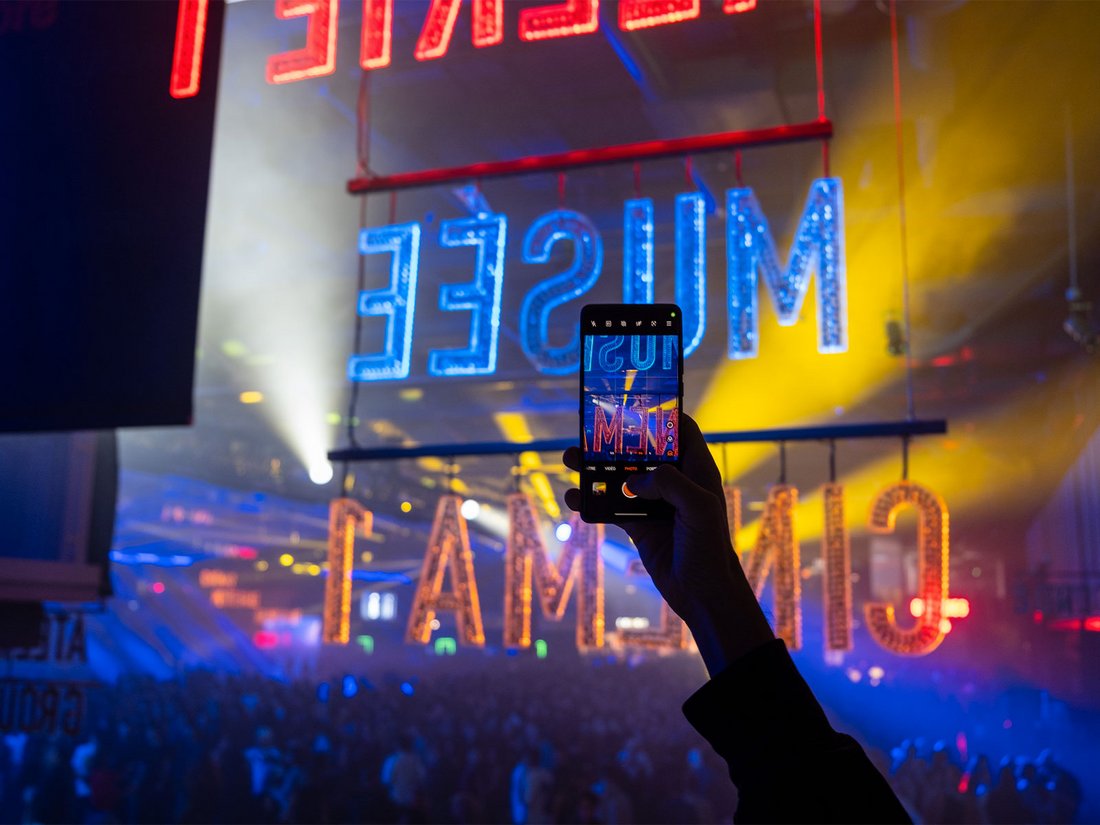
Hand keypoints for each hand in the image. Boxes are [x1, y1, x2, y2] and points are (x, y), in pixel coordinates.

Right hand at [563, 413, 773, 675]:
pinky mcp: (638, 526)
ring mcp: (654, 504)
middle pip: (641, 451)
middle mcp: (674, 482)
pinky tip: (573, 499)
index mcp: (696, 470)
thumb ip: (671, 484)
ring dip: (595, 470)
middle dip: (614, 441)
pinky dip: (592, 502)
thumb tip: (635, 479)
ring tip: (570, 461)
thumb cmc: (711, 549)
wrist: (703, 595)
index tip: (632, 405)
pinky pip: (610, 507)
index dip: (660, 415)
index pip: (680, 430)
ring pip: (620, 478)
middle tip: (588, 433)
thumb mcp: (699, 508)